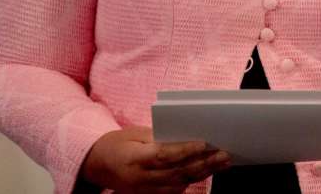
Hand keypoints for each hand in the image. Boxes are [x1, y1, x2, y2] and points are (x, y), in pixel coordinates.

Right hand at [79, 125, 230, 193]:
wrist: (97, 164)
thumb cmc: (118, 143)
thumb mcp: (135, 133)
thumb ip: (158, 138)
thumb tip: (185, 136)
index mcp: (135, 159)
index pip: (164, 156)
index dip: (185, 151)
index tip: (205, 143)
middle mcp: (141, 179)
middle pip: (177, 173)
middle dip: (203, 164)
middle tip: (224, 154)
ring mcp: (145, 190)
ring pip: (179, 184)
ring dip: (203, 173)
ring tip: (222, 162)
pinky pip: (174, 191)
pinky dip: (192, 181)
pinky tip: (207, 171)